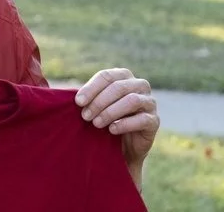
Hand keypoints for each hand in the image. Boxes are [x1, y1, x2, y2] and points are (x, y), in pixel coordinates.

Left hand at [75, 68, 159, 184]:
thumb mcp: (93, 106)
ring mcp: (150, 103)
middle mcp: (140, 86)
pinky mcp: (154, 121)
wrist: (121, 147)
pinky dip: (124, 124)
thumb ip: (86, 97)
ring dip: (110, 112)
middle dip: (99, 101)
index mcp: (124, 77)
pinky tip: (112, 130)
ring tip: (96, 123)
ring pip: (132, 100)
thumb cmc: (104, 120)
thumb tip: (69, 96)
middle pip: (119, 87)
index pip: (107, 75)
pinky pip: (142, 119)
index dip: (91, 88)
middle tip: (85, 116)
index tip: (78, 102)